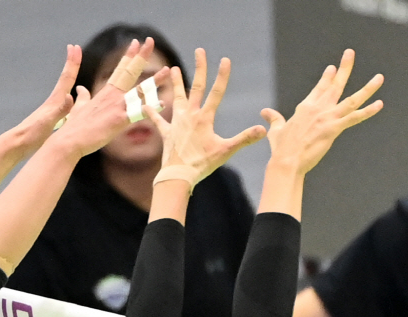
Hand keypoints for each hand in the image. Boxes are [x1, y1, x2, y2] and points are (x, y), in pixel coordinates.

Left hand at [7, 45, 81, 154]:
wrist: (17, 144)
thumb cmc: (32, 135)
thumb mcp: (48, 123)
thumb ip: (60, 110)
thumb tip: (70, 96)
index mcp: (55, 102)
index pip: (66, 78)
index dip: (72, 63)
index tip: (76, 47)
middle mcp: (53, 103)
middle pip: (65, 79)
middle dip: (71, 64)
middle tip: (75, 49)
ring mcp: (51, 110)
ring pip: (64, 90)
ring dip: (69, 78)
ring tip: (73, 70)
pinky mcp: (50, 119)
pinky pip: (64, 103)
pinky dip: (70, 96)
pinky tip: (70, 100)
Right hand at [51, 38, 164, 158]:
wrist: (69, 141)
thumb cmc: (75, 127)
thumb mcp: (79, 108)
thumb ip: (83, 97)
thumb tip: (80, 88)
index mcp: (106, 92)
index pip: (119, 69)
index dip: (128, 55)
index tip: (136, 42)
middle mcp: (113, 96)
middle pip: (130, 72)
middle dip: (141, 56)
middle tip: (150, 41)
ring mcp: (116, 107)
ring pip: (140, 91)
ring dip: (155, 80)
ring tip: (168, 70)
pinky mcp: (118, 121)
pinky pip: (138, 113)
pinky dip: (150, 108)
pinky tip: (162, 103)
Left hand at [144, 50, 265, 187]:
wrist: (177, 175)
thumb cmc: (202, 164)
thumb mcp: (226, 151)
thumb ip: (245, 138)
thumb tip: (263, 129)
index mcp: (204, 118)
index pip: (217, 92)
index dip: (222, 76)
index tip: (225, 59)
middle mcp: (189, 115)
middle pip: (196, 87)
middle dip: (200, 68)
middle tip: (200, 51)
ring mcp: (176, 123)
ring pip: (176, 98)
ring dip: (176, 83)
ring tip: (173, 69)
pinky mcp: (166, 133)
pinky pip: (158, 120)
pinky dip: (152, 112)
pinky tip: (143, 105)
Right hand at [260, 50, 383, 175]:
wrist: (286, 162)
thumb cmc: (281, 149)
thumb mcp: (276, 130)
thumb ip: (274, 119)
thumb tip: (265, 112)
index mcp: (305, 107)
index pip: (319, 88)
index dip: (327, 77)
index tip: (333, 68)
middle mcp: (318, 108)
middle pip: (335, 85)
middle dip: (344, 68)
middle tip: (350, 53)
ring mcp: (327, 117)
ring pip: (352, 99)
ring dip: (367, 88)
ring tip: (379, 78)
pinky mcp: (333, 128)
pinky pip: (354, 117)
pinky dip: (368, 111)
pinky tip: (379, 104)